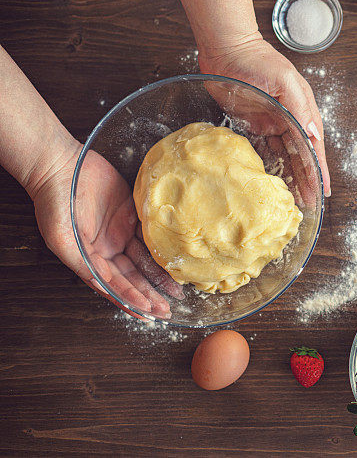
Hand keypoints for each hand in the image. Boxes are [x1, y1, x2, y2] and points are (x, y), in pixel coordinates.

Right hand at [30, 146, 182, 318]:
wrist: (61, 167)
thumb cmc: (54, 203)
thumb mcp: (62, 239)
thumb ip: (83, 263)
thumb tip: (104, 285)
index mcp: (90, 258)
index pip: (115, 286)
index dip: (132, 300)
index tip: (150, 313)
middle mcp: (107, 249)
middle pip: (133, 277)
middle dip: (150, 294)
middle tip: (169, 309)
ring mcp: (119, 233)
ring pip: (144, 260)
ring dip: (159, 277)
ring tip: (177, 291)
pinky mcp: (130, 215)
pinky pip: (149, 236)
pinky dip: (161, 249)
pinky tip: (175, 261)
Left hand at [198, 35, 330, 197]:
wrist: (226, 48)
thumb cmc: (257, 59)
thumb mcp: (284, 81)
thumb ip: (299, 107)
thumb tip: (314, 134)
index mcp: (302, 109)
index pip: (315, 146)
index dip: (320, 170)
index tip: (324, 190)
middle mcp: (290, 118)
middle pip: (301, 155)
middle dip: (306, 179)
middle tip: (308, 203)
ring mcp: (272, 122)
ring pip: (284, 155)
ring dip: (289, 175)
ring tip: (292, 198)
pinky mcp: (253, 124)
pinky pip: (264, 149)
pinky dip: (269, 165)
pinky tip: (270, 180)